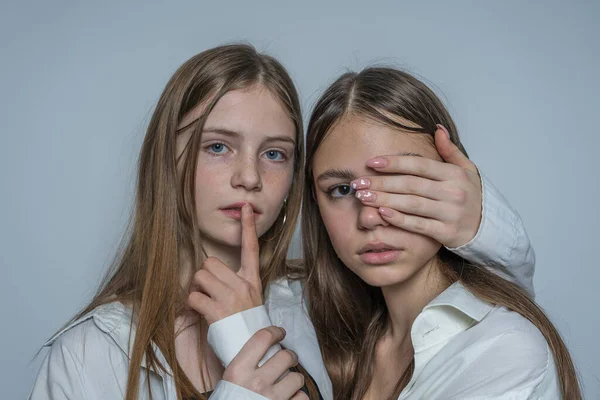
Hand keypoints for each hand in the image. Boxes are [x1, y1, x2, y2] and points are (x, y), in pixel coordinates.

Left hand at [188, 203, 262, 323]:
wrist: (253, 350)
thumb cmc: (247, 324)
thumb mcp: (251, 298)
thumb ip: (237, 282)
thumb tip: (212, 271)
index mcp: (252, 280)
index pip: (251, 248)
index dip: (247, 227)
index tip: (244, 208)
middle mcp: (243, 285)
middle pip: (211, 263)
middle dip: (205, 276)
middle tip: (210, 291)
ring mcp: (231, 297)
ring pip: (200, 277)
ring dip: (197, 290)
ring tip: (208, 303)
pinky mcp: (218, 311)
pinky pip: (193, 296)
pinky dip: (192, 304)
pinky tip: (203, 313)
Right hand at [223, 326, 308, 399]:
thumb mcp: (228, 381)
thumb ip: (243, 366)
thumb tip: (262, 350)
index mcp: (238, 371)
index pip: (262, 338)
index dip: (275, 332)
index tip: (280, 333)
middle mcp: (256, 383)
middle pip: (285, 356)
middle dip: (290, 356)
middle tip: (288, 358)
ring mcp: (271, 399)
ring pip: (297, 378)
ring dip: (295, 379)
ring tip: (289, 381)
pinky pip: (301, 398)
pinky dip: (298, 398)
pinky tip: (291, 398)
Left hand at [351, 125, 481, 247]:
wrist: (487, 227)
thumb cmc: (471, 195)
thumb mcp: (466, 169)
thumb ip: (450, 150)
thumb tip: (437, 128)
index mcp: (454, 174)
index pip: (419, 165)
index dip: (394, 163)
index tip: (372, 163)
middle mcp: (452, 192)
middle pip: (410, 185)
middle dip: (381, 183)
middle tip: (358, 183)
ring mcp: (449, 213)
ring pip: (411, 204)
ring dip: (384, 200)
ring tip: (363, 197)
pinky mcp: (445, 232)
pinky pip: (418, 225)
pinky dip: (399, 219)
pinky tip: (381, 213)